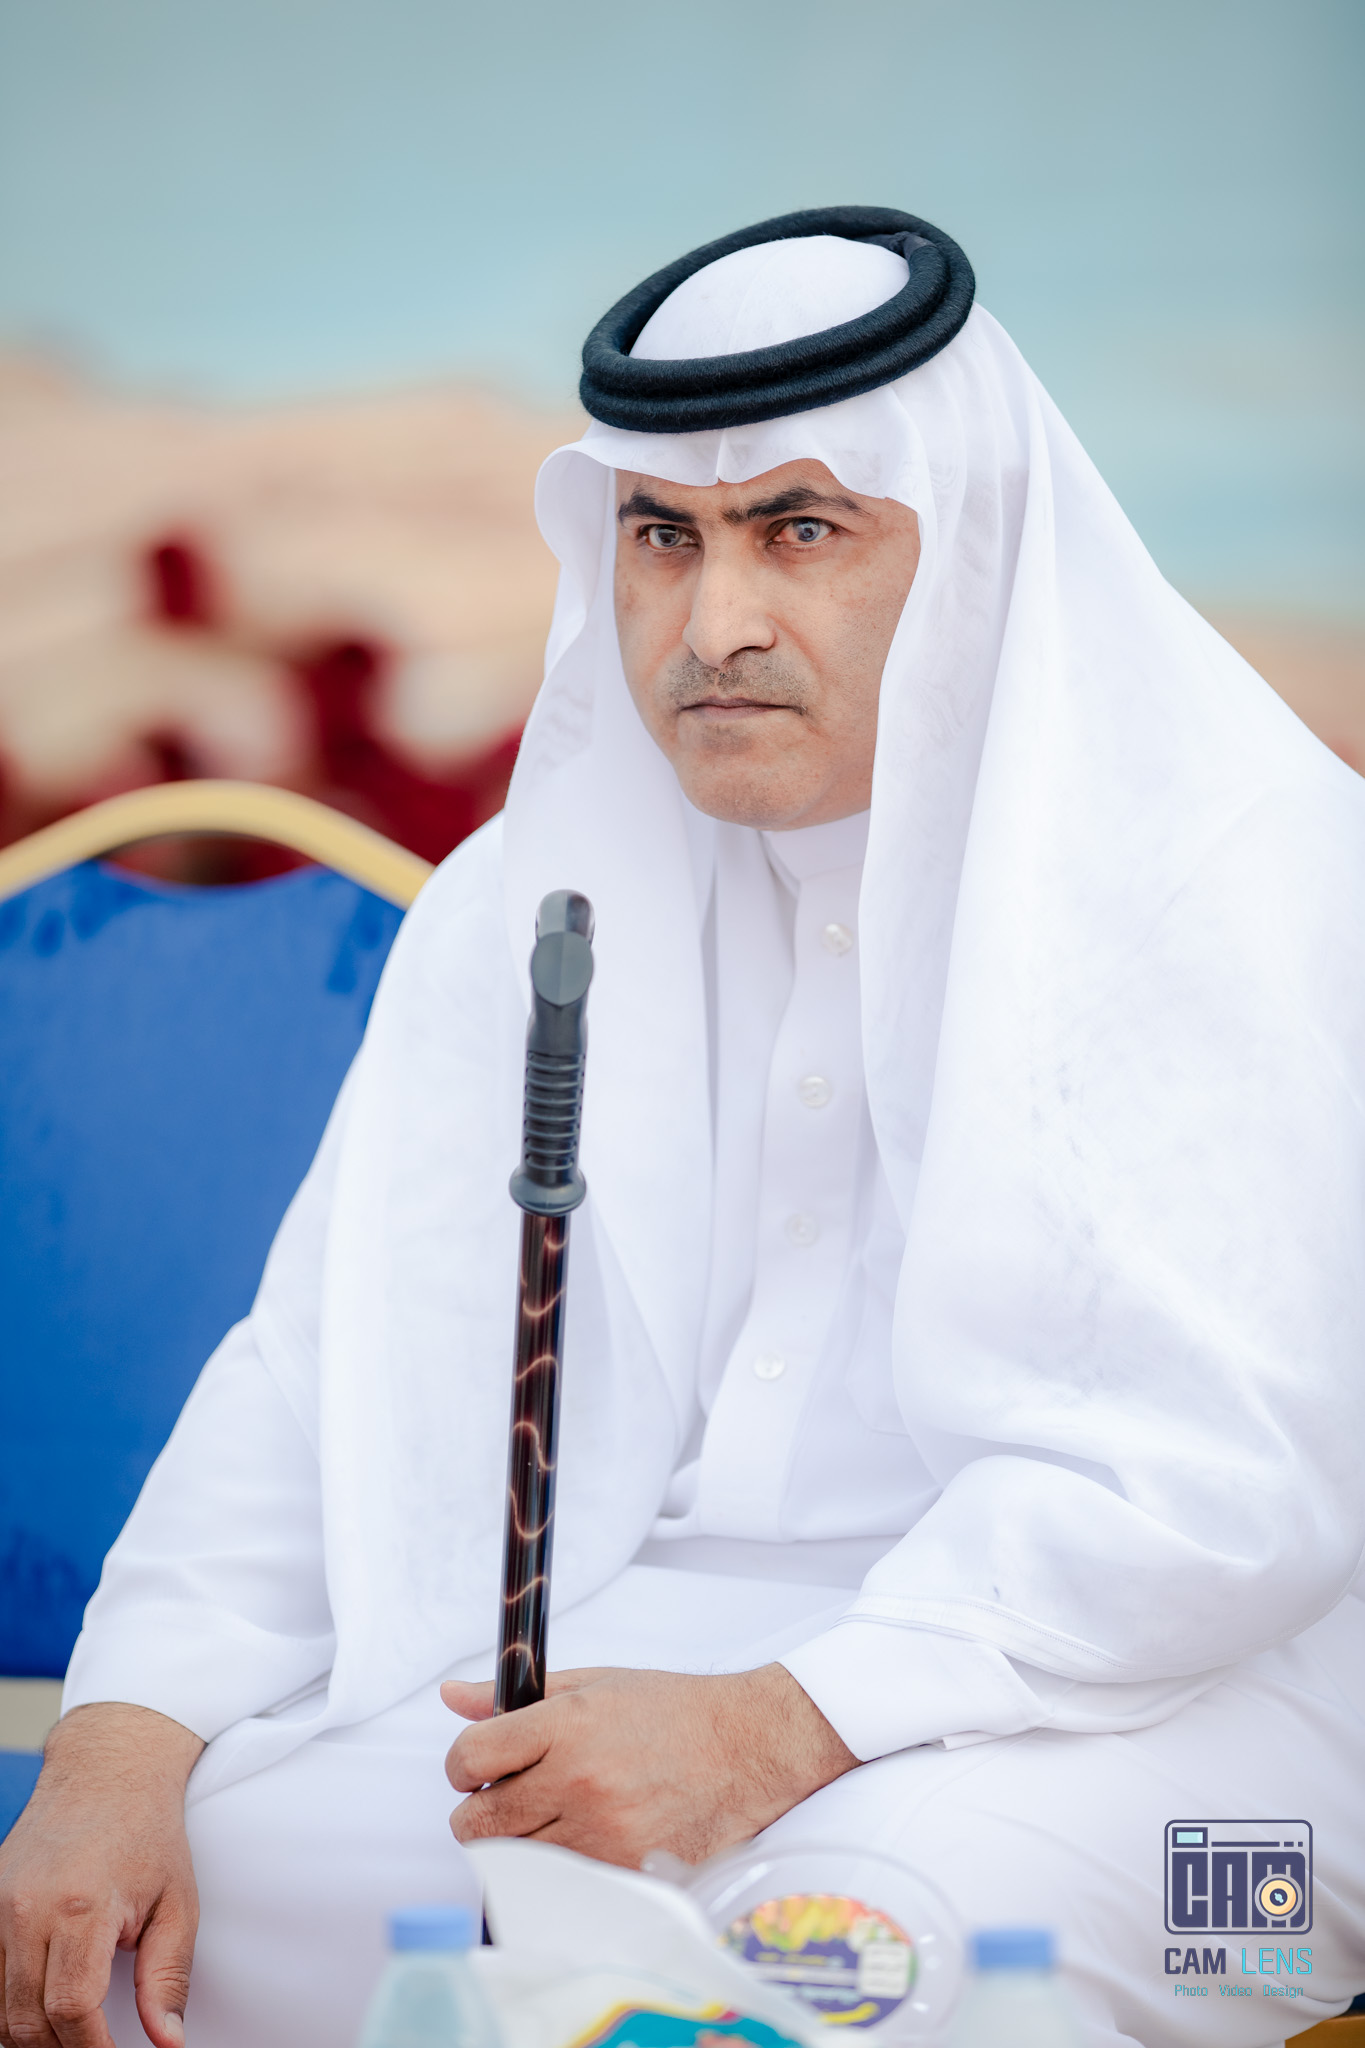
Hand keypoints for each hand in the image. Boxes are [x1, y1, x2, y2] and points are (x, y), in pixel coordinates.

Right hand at [0, 1703, 203, 2047]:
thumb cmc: (147, 1832)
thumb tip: (168, 2042)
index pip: (71, 2011)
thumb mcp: (178, 1903)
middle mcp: (27, 1908)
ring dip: (34, 2034)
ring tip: (75, 2034)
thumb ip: (168, 1978)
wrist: (109, 1770)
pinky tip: (42, 2008)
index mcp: (81, 1907)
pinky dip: (9, 2005)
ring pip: (0, 2008)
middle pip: (27, 2020)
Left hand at [442, 1664, 855, 1867]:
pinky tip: (580, 1837)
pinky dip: (558, 1866)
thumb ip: (514, 1695)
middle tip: (507, 1797)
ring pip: (515, 1859)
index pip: (470, 1758)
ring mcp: (602, 1832)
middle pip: (480, 1822)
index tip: (476, 1767)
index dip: (462, 1765)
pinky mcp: (624, 1871)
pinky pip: (560, 1882)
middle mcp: (578, 1780)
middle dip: (478, 1812)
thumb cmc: (668, 1711)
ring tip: (548, 1815)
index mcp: (566, 1725)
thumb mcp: (591, 1683)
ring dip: (518, 1842)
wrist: (745, 1747)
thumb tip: (451, 1695)